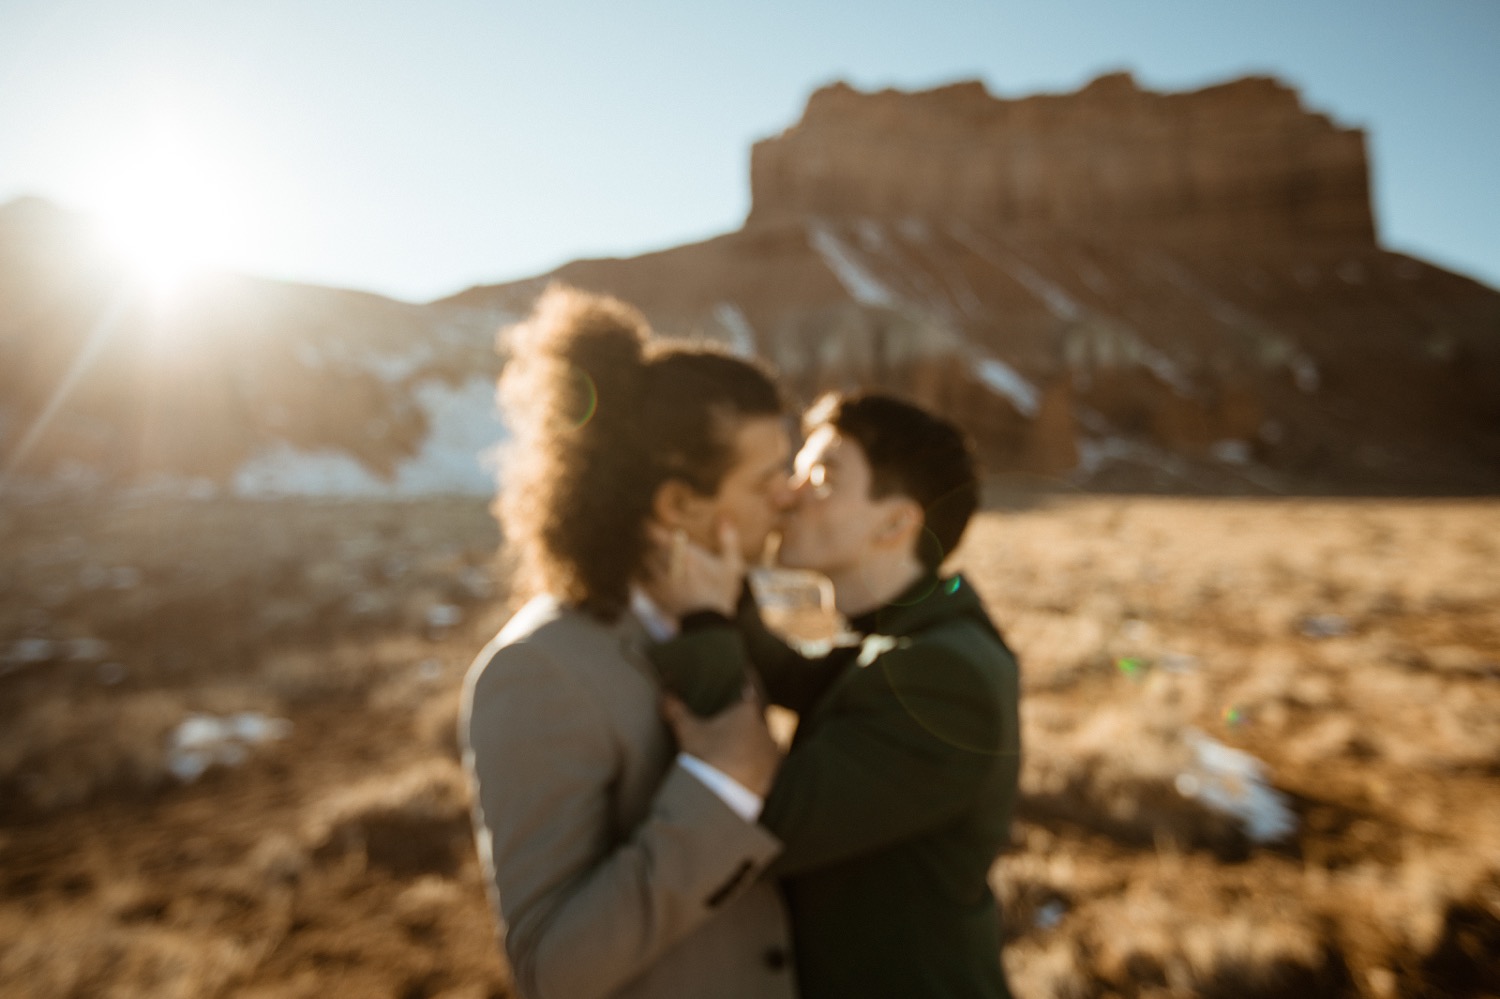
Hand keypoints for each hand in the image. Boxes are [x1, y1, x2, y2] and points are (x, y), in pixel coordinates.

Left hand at [643, 520, 743, 618]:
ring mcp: (661, 584)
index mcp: (686, 557)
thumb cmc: (722, 593)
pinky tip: (640, 575)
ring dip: (643, 559)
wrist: (711, 625)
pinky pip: (640, 583)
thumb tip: (724, 518)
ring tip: (645, 555)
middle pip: (649, 550)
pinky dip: (639, 577)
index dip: (651, 529)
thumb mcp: (731, 567)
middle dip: (647, 544)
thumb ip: (728, 541)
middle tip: (644, 538)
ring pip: (644, 565)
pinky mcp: (656, 599)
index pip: (659, 537)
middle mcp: (670, 568)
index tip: (648, 524)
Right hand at [663, 688, 780, 797]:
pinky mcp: (773, 773)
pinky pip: (766, 761)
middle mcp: (766, 727)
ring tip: (740, 743)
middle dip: (748, 715)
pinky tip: (746, 765)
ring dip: (754, 739)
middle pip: (758, 714)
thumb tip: (663, 688)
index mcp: (748, 711)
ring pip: (764, 738)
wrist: (722, 795)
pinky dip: (757, 760)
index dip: (748, 681)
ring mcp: (772, 751)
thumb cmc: (706, 755)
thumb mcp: (687, 731)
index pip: (752, 688)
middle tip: (736, 716)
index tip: (745, 674)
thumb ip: (674, 708)